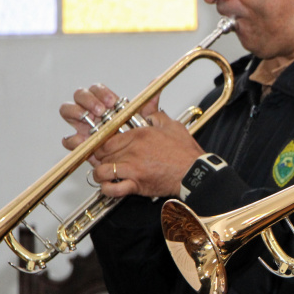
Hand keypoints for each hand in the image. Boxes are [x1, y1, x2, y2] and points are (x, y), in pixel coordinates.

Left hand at [59, 83, 197, 197]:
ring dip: (100, 174)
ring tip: (104, 175)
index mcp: (139, 135)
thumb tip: (151, 105)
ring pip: (102, 171)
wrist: (194, 172)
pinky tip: (110, 187)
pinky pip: (113, 188)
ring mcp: (133, 168)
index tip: (102, 146)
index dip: (101, 143)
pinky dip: (108, 189)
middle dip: (99, 158)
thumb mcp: (172, 126)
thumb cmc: (185, 152)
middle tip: (101, 160)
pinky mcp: (137, 184)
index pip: (107, 138)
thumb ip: (156, 114)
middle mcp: (132, 151)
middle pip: (102, 154)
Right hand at [59, 83, 159, 154]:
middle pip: (79, 95)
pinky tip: (84, 139)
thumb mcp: (143, 119)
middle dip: (88, 99)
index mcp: (104, 103)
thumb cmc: (134, 136)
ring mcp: (82, 126)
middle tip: (102, 110)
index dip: (101, 92)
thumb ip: (149, 102)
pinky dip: (73, 138)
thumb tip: (156, 82)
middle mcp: (91, 112)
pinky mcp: (80, 144)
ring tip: (92, 120)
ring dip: (77, 112)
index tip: (112, 101)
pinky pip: (68, 138)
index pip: (96, 89)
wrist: (132, 158)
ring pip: (68, 110)